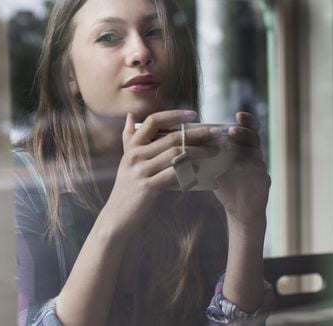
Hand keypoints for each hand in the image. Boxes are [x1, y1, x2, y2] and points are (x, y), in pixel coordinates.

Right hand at [105, 110, 217, 232]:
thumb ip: (128, 137)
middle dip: (196, 133)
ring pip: (175, 154)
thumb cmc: (127, 187)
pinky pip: (172, 174)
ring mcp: (141, 171)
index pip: (154, 121)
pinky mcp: (147, 187)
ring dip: (198, 151)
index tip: (194, 114)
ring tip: (213, 151)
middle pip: (170, 137)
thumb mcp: (126, 160)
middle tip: (215, 132)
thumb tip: (131, 115)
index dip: (174, 115)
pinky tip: (199, 169)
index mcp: (132, 146)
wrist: (117, 215)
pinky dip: (188, 170)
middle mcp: (135, 156)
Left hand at [213, 112, 270, 227]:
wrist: (240, 209)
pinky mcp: (264, 181)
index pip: (249, 129)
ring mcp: (261, 167)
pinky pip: (257, 172)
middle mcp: (256, 155)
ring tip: (229, 147)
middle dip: (243, 132)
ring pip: (256, 153)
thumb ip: (210, 152)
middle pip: (254, 138)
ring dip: (242, 149)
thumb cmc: (227, 184)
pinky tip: (237, 167)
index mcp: (245, 147)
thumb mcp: (217, 166)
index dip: (247, 120)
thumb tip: (188, 138)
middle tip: (230, 130)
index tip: (238, 114)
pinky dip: (247, 168)